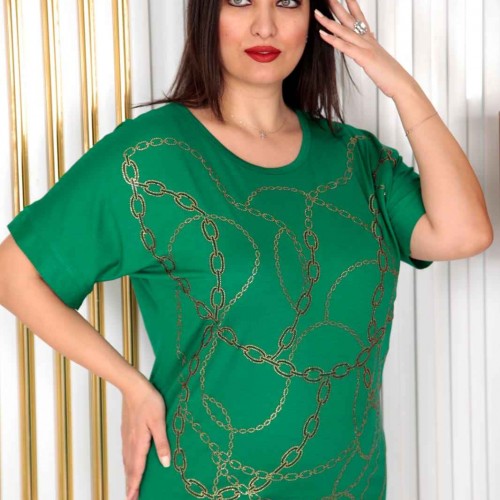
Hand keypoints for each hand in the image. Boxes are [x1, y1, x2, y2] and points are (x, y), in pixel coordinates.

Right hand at [121, 380, 170, 499]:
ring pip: (126, 460)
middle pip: (130, 468)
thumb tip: (165, 463)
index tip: (132, 499)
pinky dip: (126, 463)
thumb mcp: (159, 421)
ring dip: (128, 474)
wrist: (133, 387)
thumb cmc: (149, 401)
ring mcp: (127, 436)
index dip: (135, 485)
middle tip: (131, 498)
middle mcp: (130, 442)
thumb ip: (162, 443)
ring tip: (130, 485)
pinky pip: (125, 452)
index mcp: (139, 442)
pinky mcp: (126, 430)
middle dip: (130, 484)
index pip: (137, 469)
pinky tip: (128, 462)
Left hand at [314, 0, 415, 98]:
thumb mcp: (378, 59)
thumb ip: (371, 50)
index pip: (360, 18)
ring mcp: (366, 47)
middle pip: (350, 19)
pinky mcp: (364, 57)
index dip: (352, 6)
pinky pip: (345, 46)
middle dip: (338, 7)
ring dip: (329, 21)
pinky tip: (322, 34)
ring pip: (345, 31)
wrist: (401, 83)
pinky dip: (333, 39)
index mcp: (371, 40)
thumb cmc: (390, 75)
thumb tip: (368, 43)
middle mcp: (368, 40)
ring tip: (317, 13)